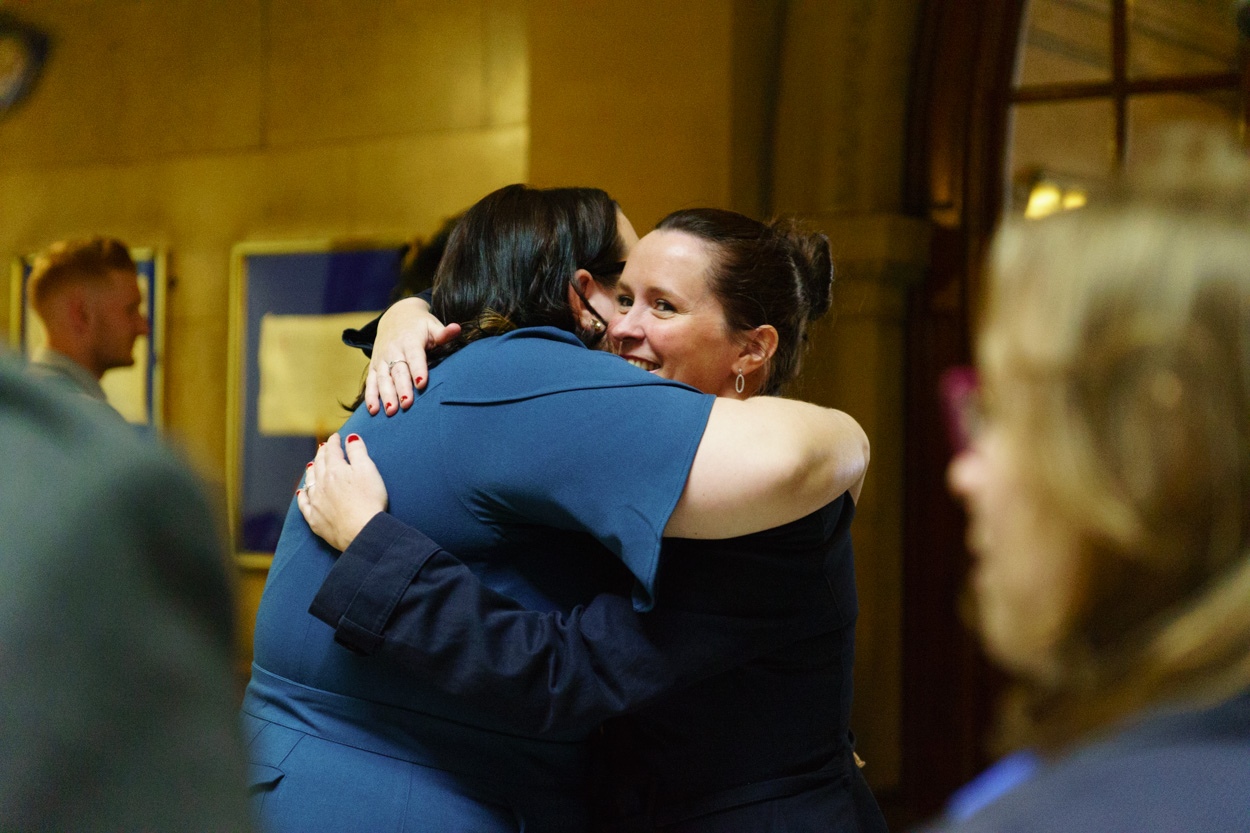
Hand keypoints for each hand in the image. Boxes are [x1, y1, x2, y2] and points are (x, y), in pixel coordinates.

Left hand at [297, 432, 388, 550]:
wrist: (362, 531)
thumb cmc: (369, 500)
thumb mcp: (368, 470)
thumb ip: (358, 452)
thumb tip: (350, 437)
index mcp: (335, 470)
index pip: (332, 451)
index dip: (334, 442)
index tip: (336, 437)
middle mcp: (322, 484)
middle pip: (319, 464)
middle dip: (322, 453)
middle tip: (324, 447)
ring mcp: (316, 502)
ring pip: (309, 481)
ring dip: (311, 471)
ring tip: (312, 465)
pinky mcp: (315, 519)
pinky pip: (304, 504)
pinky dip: (302, 495)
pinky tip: (302, 491)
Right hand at [364, 296, 461, 415]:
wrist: (396, 316)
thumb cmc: (420, 325)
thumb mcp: (432, 325)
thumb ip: (443, 333)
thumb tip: (456, 329)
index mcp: (410, 341)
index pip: (414, 356)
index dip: (418, 369)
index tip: (422, 383)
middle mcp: (393, 350)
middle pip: (398, 371)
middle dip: (402, 387)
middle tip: (407, 403)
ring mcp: (382, 359)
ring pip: (383, 378)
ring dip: (386, 395)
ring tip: (391, 411)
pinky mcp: (375, 366)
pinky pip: (371, 381)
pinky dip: (370, 396)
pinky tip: (373, 410)